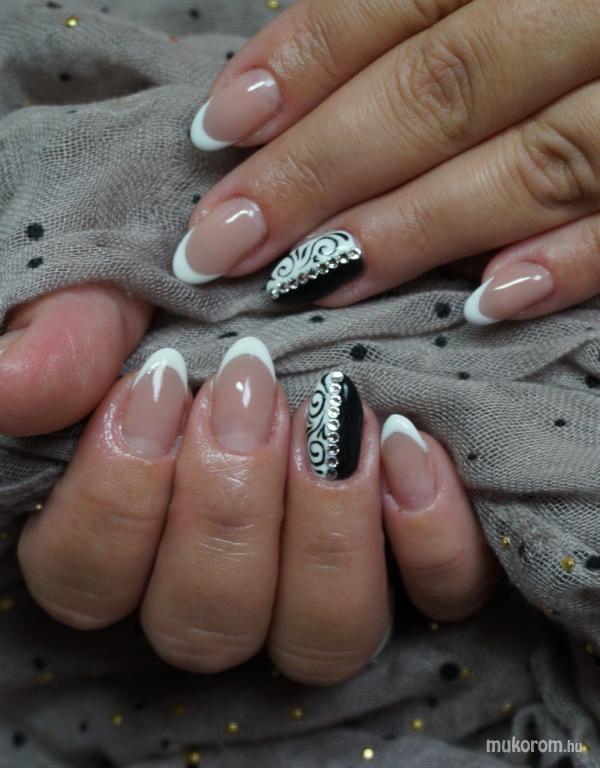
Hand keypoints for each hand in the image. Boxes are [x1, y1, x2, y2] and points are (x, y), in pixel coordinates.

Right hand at [17, 337, 496, 682]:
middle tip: (249, 390)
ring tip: (332, 413)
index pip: (89, 584)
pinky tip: (405, 441)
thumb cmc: (191, 295)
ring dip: (324, 531)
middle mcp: (224, 585)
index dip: (117, 500)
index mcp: (129, 539)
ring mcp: (322, 585)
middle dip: (226, 509)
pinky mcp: (416, 563)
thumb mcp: (124, 294)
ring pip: (319, 637)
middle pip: (207, 624)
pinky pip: (438, 595)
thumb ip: (69, 340)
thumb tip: (10, 387)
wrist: (305, 275)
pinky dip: (428, 532)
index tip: (160, 385)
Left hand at [174, 0, 599, 323]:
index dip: (304, 60)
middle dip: (325, 169)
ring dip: (420, 228)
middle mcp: (598, 3)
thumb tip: (303, 59)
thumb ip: (429, 5)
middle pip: (445, 85)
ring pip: (534, 158)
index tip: (220, 131)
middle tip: (224, 242)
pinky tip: (491, 304)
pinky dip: (576, 259)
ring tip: (315, 280)